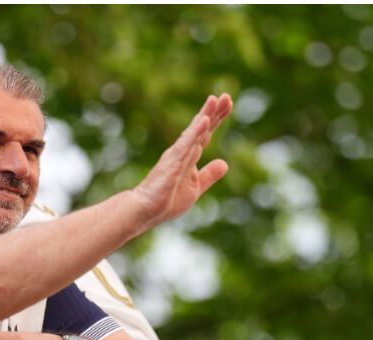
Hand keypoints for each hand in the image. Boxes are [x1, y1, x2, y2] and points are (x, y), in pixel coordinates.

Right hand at [133, 93, 232, 227]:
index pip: (205, 133)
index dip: (217, 118)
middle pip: (201, 128)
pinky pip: (186, 145)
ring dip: (205, 115)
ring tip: (215, 100)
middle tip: (227, 96)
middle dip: (214, 112)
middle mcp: (182, 151)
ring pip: (194, 132)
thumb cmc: (167, 200)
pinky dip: (195, 132)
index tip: (227, 103)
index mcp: (188, 156)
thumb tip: (224, 163)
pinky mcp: (172, 163)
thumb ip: (209, 174)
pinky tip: (204, 120)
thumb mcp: (196, 187)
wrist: (145, 211)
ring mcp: (176, 155)